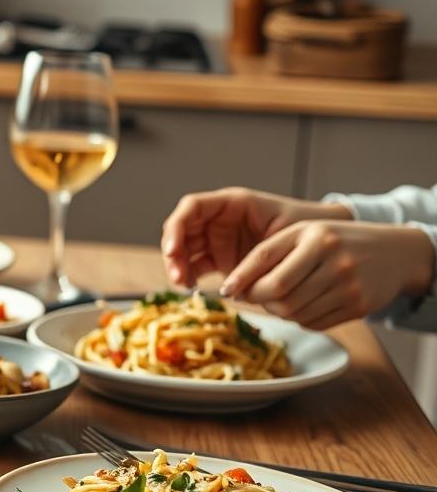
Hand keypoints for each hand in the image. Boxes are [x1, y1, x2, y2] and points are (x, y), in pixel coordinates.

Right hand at [161, 187, 353, 286]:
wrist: (318, 246)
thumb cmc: (305, 230)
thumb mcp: (284, 231)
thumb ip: (259, 247)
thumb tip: (240, 270)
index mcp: (231, 203)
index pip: (191, 207)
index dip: (176, 227)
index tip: (173, 250)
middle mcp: (218, 218)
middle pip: (180, 230)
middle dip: (173, 252)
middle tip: (177, 276)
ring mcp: (216, 238)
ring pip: (183, 249)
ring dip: (177, 266)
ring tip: (183, 285)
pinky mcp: (219, 258)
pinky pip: (194, 265)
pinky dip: (188, 276)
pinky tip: (192, 288)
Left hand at [221, 221, 435, 329]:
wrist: (393, 252)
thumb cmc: (335, 241)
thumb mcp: (302, 235)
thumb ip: (266, 254)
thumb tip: (231, 288)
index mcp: (317, 239)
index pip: (269, 271)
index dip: (243, 284)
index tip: (226, 291)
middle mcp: (336, 262)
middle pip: (279, 298)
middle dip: (260, 299)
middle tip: (257, 293)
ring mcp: (349, 287)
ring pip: (293, 314)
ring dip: (278, 310)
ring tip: (281, 296)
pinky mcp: (358, 307)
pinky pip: (312, 323)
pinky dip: (300, 317)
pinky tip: (305, 302)